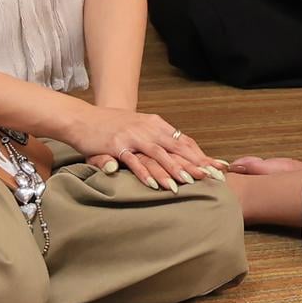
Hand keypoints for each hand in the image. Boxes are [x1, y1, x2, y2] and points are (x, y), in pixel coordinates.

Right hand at [62, 104, 226, 190]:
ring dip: (172, 169)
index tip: (219, 167)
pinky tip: (153, 184)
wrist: (83, 118)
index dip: (202, 155)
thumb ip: (158, 143)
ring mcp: (132, 136)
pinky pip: (133, 161)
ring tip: (186, 183)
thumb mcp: (139, 131)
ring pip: (158, 154)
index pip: (184, 141)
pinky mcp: (116, 145)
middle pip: (176, 148)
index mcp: (156, 125)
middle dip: (195, 163)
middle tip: (212, 178)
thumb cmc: (113, 126)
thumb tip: (180, 157)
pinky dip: (144, 172)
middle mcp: (148, 129)